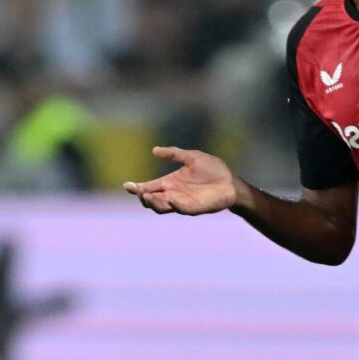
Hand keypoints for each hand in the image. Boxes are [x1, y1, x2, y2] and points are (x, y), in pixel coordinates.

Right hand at [123, 146, 239, 215]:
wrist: (231, 182)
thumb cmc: (213, 169)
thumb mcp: (192, 157)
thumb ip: (174, 154)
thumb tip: (154, 150)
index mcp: (170, 182)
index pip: (149, 186)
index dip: (137, 188)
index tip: (127, 185)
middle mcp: (172, 194)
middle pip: (151, 199)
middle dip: (142, 196)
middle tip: (138, 191)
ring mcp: (182, 202)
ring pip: (161, 207)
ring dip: (153, 202)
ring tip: (147, 195)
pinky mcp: (193, 208)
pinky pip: (180, 209)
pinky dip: (173, 204)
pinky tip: (170, 198)